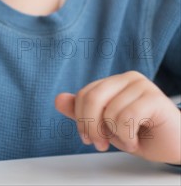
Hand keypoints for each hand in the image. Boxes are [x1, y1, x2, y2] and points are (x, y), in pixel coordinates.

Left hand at [55, 71, 180, 163]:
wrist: (175, 147)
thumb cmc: (143, 135)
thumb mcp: (107, 127)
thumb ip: (83, 113)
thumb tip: (58, 100)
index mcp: (114, 82)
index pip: (84, 94)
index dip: (81, 120)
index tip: (90, 139)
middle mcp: (127, 78)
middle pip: (93, 98)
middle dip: (91, 126)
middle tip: (100, 144)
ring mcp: (142, 85)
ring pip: (110, 112)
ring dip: (116, 137)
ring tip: (129, 140)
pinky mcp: (154, 98)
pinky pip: (126, 117)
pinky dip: (127, 136)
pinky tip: (136, 139)